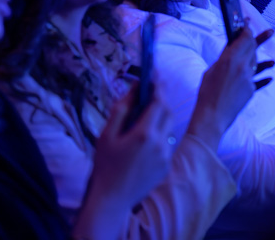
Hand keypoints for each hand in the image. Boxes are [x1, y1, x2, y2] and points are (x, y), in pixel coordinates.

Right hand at [87, 86, 173, 210]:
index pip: (159, 102)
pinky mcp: (167, 165)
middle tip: (149, 92)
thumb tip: (135, 87)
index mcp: (144, 134)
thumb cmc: (105, 165)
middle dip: (161, 99)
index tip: (154, 76)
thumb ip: (122, 108)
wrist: (112, 199)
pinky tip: (144, 139)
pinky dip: (159, 134)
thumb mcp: (107, 134)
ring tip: (144, 117)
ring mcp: (166, 155)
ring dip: (161, 117)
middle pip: (168, 112)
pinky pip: (167, 142)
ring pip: (169, 127)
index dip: (158, 87)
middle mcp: (160, 143)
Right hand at [187, 27, 274, 149]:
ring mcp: (248, 79)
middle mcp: (242, 66)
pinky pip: (258, 82)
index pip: (243, 39)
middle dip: (258, 39)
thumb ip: (223, 60)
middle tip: (269, 32)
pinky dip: (263, 79)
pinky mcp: (250, 90)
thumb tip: (231, 52)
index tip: (248, 21)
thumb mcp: (211, 70)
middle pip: (252, 49)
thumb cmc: (206, 92)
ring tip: (274, 61)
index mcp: (229, 59)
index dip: (247, 28)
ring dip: (264, 61)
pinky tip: (270, 77)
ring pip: (257, 64)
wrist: (212, 115)